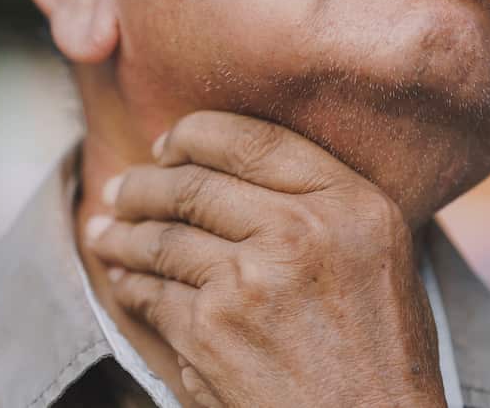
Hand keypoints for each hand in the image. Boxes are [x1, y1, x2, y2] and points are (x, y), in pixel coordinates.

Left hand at [85, 111, 445, 407]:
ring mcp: (250, 279)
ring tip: (106, 231)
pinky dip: (130, 285)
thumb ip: (320, 202)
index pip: (251, 140)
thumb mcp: (379, 253)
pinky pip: (154, 294)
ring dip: (123, 234)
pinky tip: (123, 280)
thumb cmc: (383, 354)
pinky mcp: (211, 331)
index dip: (193, 134)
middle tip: (120, 189)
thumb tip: (234, 168)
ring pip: (163, 237)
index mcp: (350, 202)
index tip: (166, 144)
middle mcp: (301, 229)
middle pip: (194, 185)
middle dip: (143, 185)